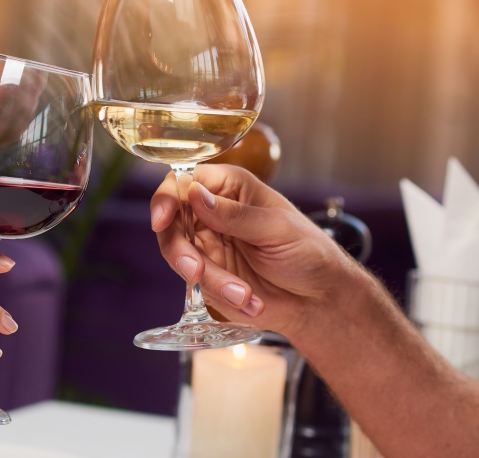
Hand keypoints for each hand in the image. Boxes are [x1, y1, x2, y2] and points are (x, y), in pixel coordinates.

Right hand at [150, 164, 360, 336]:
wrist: (321, 301)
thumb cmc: (310, 253)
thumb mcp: (277, 228)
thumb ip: (235, 214)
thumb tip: (194, 194)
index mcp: (230, 188)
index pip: (184, 182)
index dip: (166, 198)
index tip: (162, 220)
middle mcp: (212, 213)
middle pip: (170, 222)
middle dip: (180, 250)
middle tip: (196, 271)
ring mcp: (207, 246)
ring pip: (180, 257)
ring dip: (208, 280)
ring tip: (242, 294)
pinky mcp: (208, 276)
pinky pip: (196, 286)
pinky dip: (220, 296)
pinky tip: (250, 303)